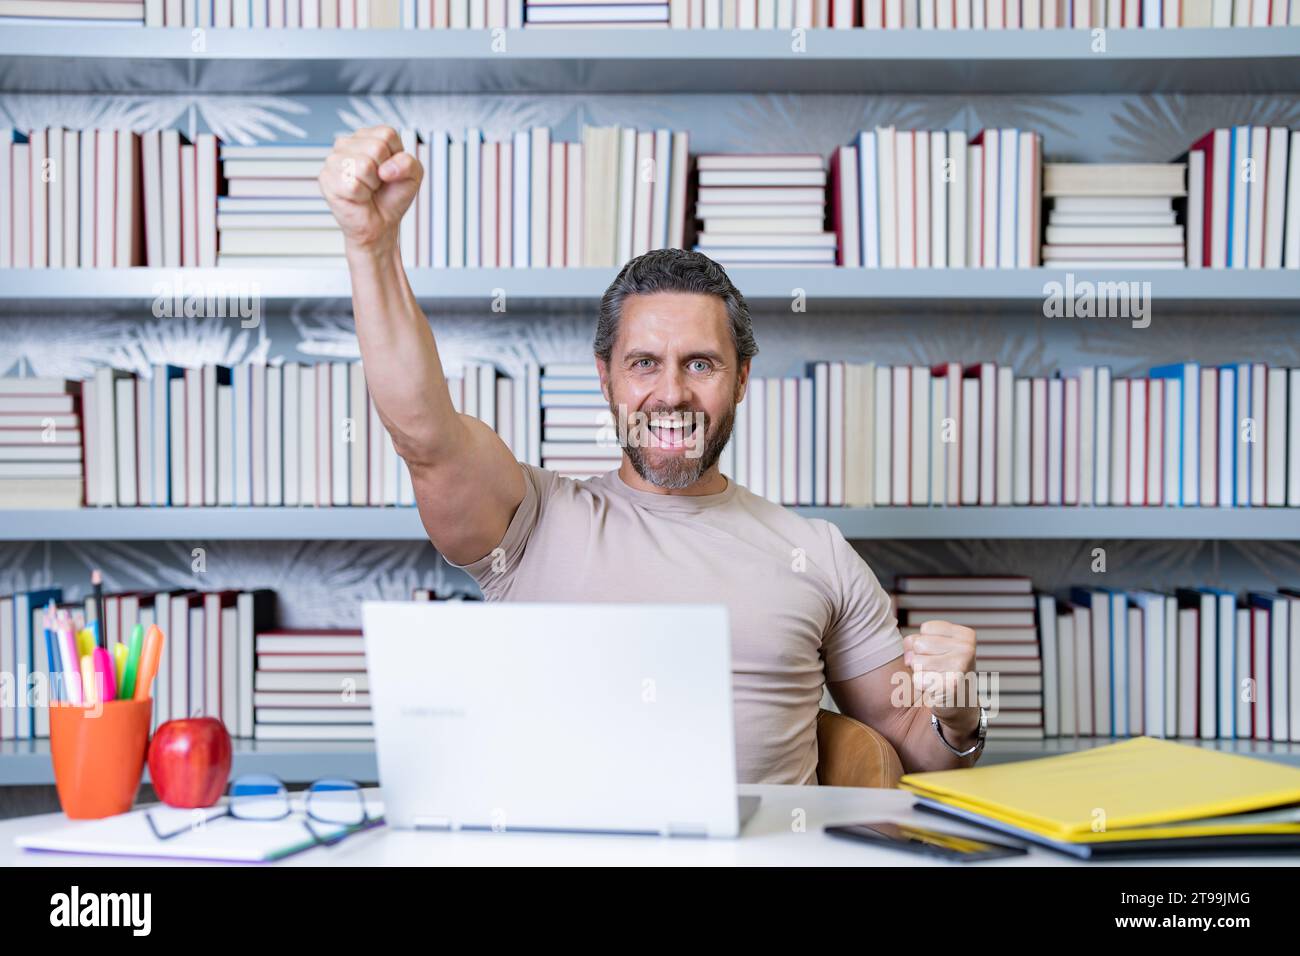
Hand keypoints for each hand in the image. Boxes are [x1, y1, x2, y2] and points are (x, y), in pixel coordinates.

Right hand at [318, 125, 421, 256]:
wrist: (380, 223)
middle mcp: (347, 143)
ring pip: (364, 165)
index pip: (387, 134)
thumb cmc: (392, 197)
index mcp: (367, 136)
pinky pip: (353, 185)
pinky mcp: (326, 178)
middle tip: (377, 183)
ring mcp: (334, 160)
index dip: (395, 157)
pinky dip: (362, 196)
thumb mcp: (412, 176)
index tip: (390, 170)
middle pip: (377, 147)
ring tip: (367, 189)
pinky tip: (357, 197)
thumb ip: (409, 163)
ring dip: (372, 184)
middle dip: (384, 172)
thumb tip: (385, 169)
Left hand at [902, 620, 977, 725]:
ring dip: (920, 672)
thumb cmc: (942, 671)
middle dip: (920, 657)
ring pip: (916, 661)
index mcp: (965, 635)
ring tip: (935, 678)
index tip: (939, 655)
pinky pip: (918, 679)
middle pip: (919, 644)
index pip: (926, 628)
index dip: (924, 643)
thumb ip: (915, 641)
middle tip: (936, 669)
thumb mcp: (932, 648)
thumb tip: (909, 654)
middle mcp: (966, 649)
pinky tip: (936, 688)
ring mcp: (961, 667)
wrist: (959, 704)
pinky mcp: (951, 686)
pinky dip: (922, 686)